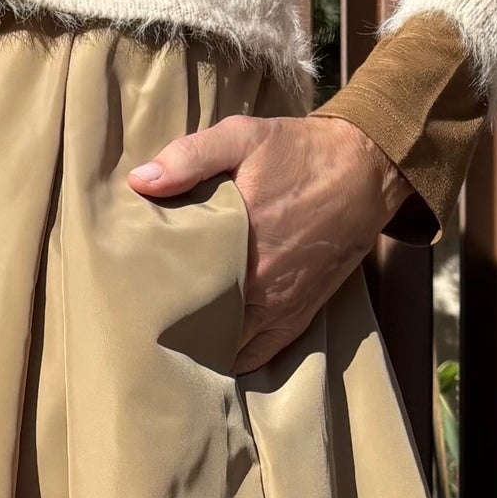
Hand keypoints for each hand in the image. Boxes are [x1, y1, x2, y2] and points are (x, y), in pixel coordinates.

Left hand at [129, 113, 405, 372]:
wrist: (364, 171)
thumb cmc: (299, 153)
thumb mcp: (242, 138)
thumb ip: (190, 158)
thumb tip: (140, 181)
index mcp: (240, 247)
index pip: (183, 291)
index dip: (155, 301)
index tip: (132, 300)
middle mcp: (260, 288)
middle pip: (203, 326)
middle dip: (175, 327)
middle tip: (145, 325)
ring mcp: (281, 309)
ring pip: (229, 347)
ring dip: (203, 347)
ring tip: (173, 345)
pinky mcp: (298, 316)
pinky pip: (259, 354)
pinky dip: (234, 359)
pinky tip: (212, 356)